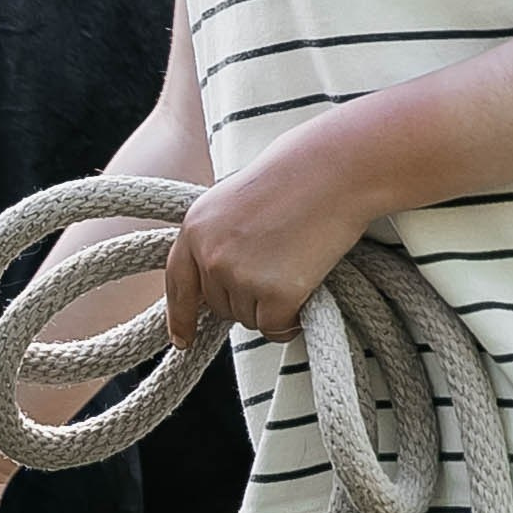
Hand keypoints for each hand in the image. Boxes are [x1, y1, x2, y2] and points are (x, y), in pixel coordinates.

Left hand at [163, 122, 375, 344]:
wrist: (334, 171)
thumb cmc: (294, 180)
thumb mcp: (235, 203)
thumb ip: (217, 240)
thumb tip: (215, 282)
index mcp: (195, 228)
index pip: (178, 284)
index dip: (181, 317)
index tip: (183, 340)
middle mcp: (209, 255)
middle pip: (220, 307)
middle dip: (247, 298)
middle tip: (280, 263)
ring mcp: (238, 277)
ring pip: (248, 319)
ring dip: (271, 305)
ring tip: (295, 264)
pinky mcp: (273, 295)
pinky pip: (275, 328)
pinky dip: (292, 318)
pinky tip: (306, 286)